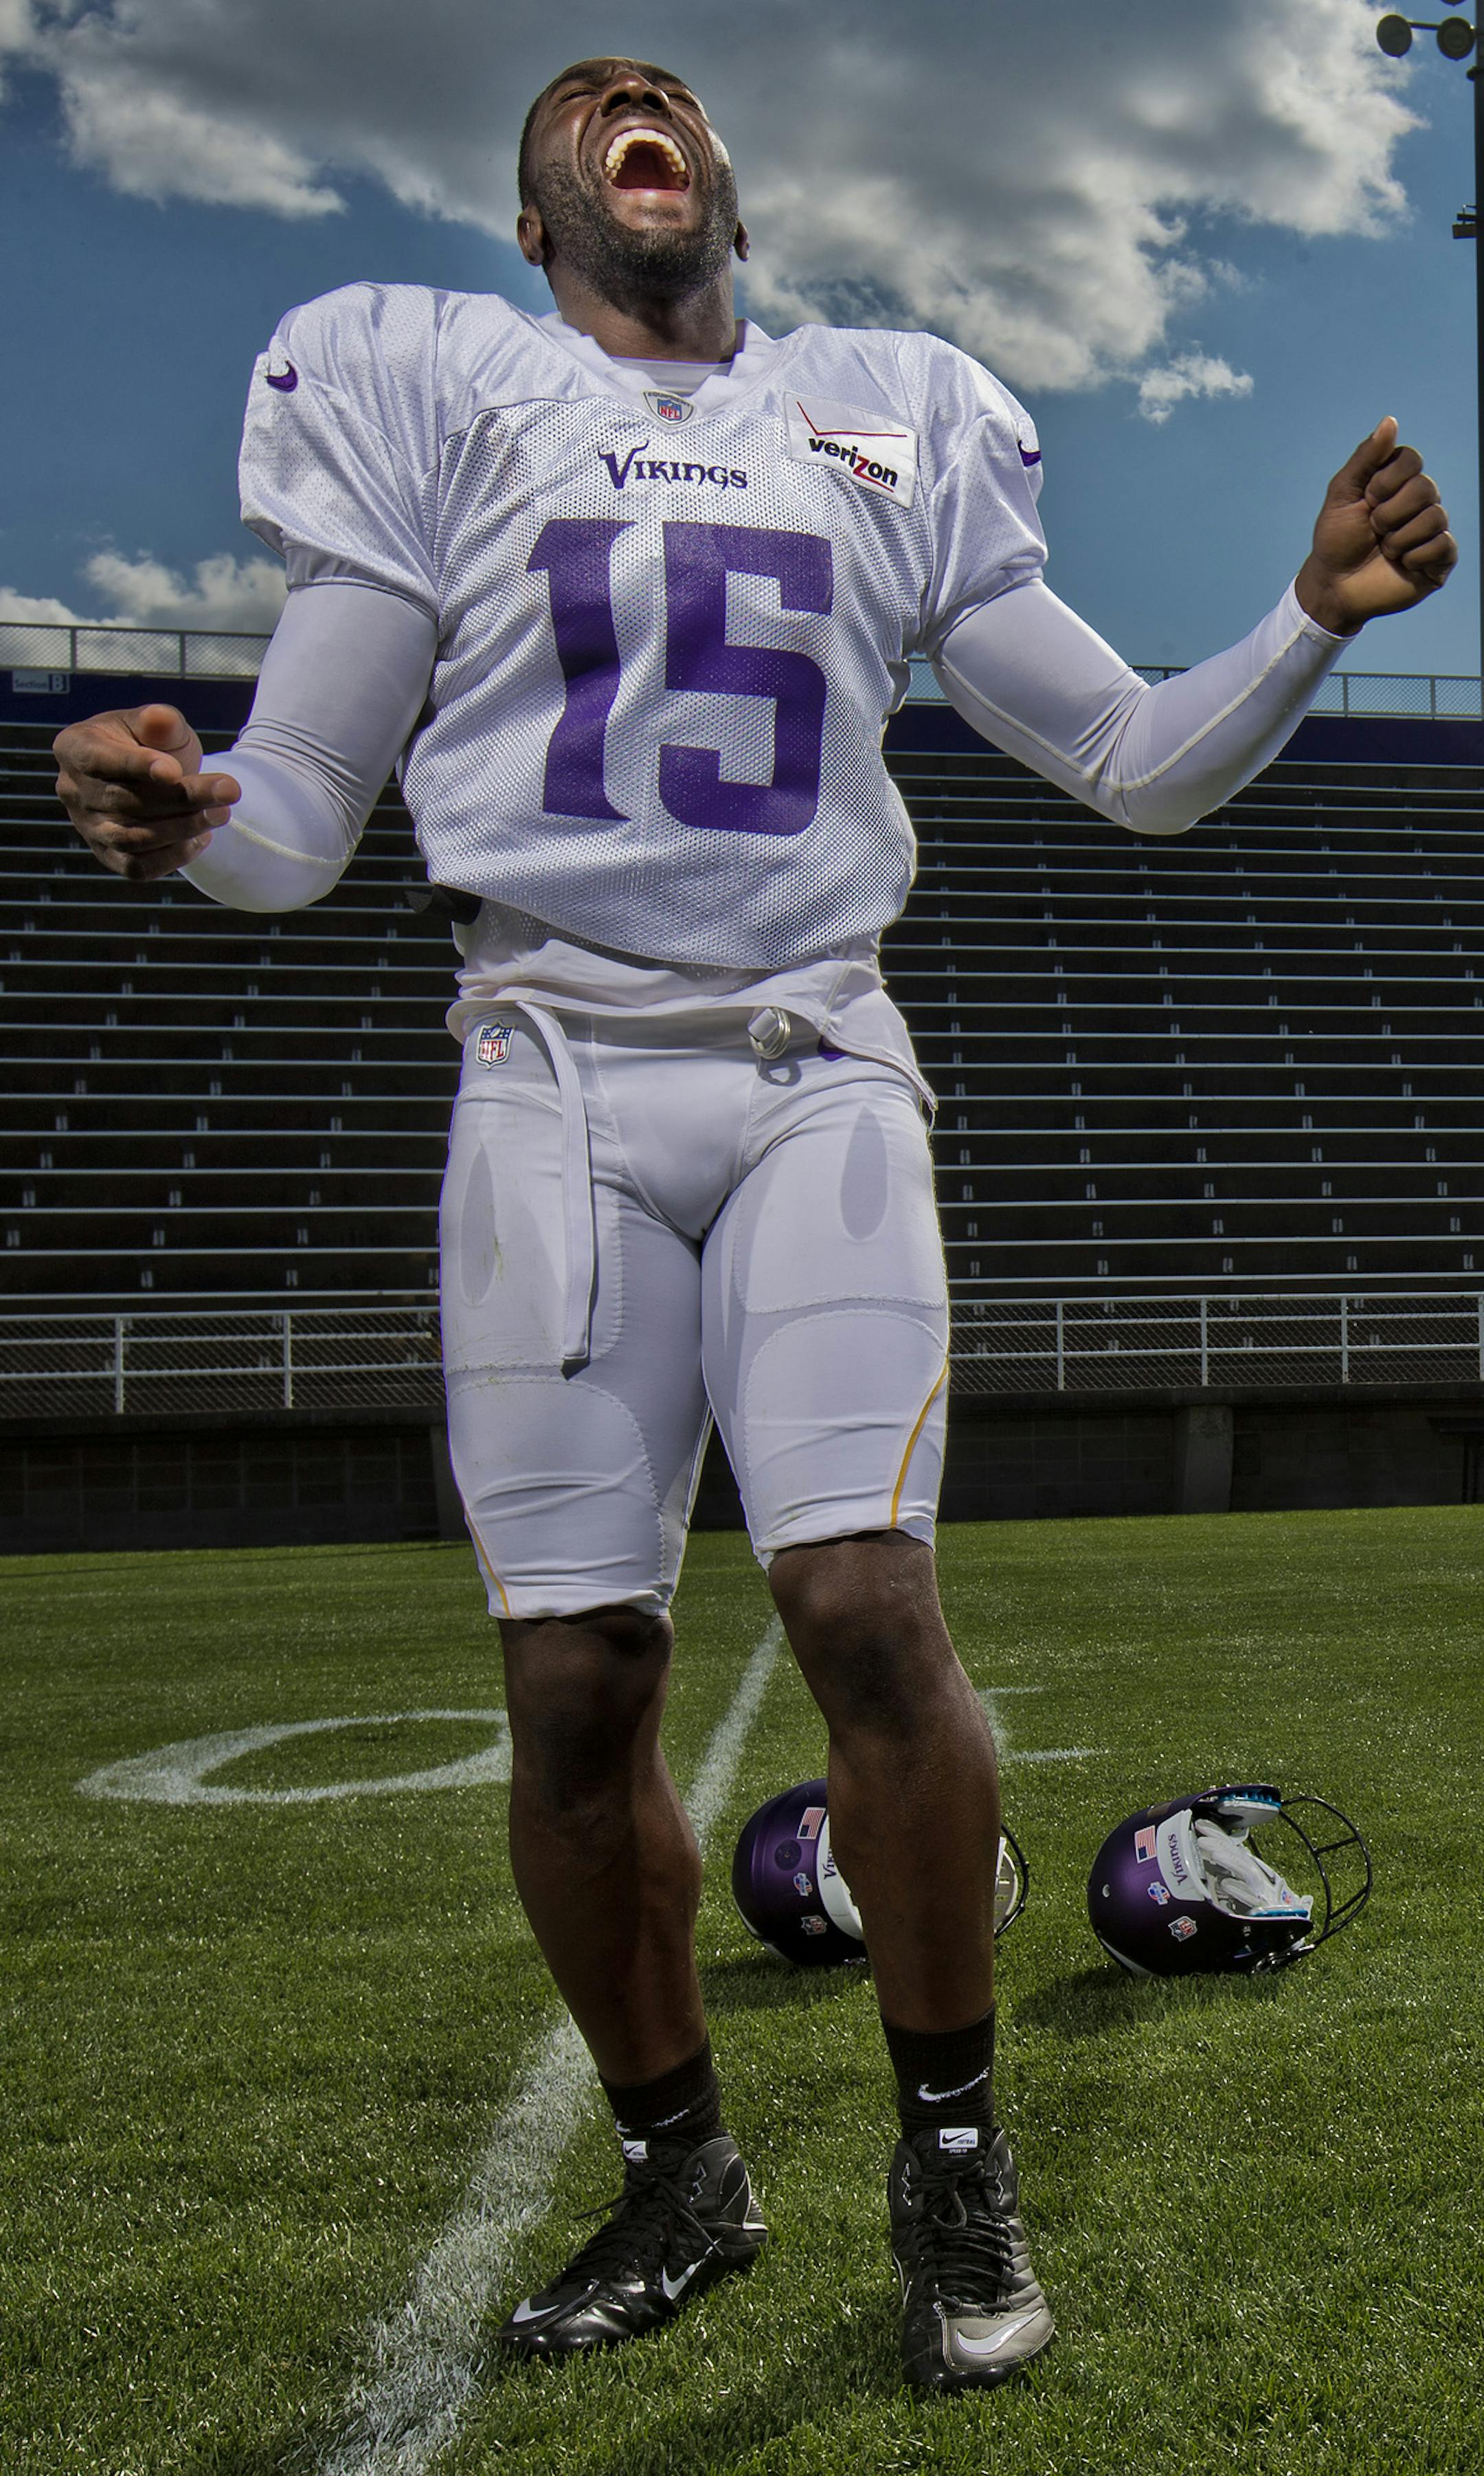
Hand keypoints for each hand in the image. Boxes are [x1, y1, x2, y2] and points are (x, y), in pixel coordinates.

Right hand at [52, 703, 239, 880]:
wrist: (158, 775)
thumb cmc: (153, 742)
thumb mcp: (158, 723)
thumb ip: (160, 721)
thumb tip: (162, 719)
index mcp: (75, 747)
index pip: (100, 760)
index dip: (137, 766)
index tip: (175, 771)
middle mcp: (73, 791)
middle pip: (125, 801)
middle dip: (181, 798)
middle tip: (228, 790)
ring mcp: (89, 828)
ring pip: (132, 839)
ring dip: (182, 828)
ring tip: (221, 813)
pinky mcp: (109, 856)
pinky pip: (138, 868)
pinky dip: (174, 857)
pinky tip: (202, 838)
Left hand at [1295, 418, 1455, 637]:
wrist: (1333, 585)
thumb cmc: (1336, 539)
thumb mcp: (1343, 493)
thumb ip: (1366, 458)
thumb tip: (1390, 421)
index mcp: (1399, 483)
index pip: (1412, 459)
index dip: (1386, 481)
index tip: (1366, 501)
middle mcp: (1421, 503)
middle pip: (1425, 488)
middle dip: (1389, 513)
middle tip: (1374, 530)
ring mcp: (1432, 531)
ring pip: (1434, 517)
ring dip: (1399, 537)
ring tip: (1385, 550)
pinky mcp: (1439, 560)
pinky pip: (1443, 545)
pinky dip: (1415, 555)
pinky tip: (1401, 564)